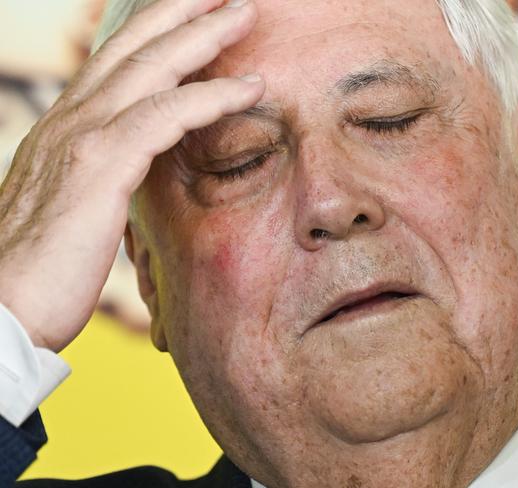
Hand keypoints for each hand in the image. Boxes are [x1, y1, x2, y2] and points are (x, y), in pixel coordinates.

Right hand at [0, 0, 263, 351]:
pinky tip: (250, 88)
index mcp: (67, 129)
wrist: (1, 310)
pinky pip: (165, 117)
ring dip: (203, 35)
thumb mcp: (76, 210)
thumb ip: (102, 181)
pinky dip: (210, 97)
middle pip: (133, 48)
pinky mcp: (99, 167)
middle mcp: (71, 120)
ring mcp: (81, 138)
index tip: (191, 16)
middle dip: (181, 13)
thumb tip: (129, 180)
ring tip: (245, 13)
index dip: (154, 34)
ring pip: (152, 68)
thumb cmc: (42, 270)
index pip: (115, 65)